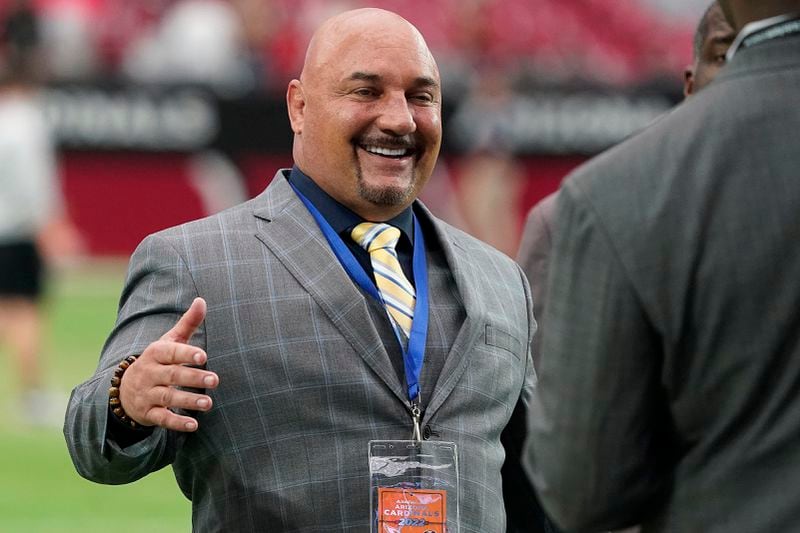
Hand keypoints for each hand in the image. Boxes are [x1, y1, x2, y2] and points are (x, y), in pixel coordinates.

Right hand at [118, 297, 218, 431]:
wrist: (125, 389)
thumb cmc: (158, 360)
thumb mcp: (169, 341)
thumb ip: (187, 323)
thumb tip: (202, 300)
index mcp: (156, 353)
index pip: (170, 353)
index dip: (185, 354)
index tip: (203, 356)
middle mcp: (150, 373)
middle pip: (172, 376)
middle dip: (193, 378)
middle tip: (215, 380)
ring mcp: (148, 394)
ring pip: (168, 397)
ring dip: (189, 401)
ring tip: (209, 403)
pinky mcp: (148, 413)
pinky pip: (162, 418)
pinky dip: (177, 422)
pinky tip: (194, 425)